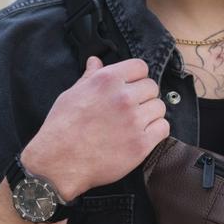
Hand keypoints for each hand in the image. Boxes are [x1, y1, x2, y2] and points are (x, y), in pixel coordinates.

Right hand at [22, 56, 168, 199]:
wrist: (60, 161)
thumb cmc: (62, 127)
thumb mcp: (72, 94)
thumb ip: (89, 77)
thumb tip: (95, 61)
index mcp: (107, 80)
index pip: (140, 67)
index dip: (137, 77)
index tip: (132, 87)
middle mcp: (123, 97)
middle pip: (152, 88)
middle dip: (144, 97)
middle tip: (133, 109)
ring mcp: (134, 120)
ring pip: (159, 108)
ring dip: (151, 114)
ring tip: (137, 124)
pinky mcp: (141, 143)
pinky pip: (163, 129)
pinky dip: (156, 131)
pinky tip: (143, 136)